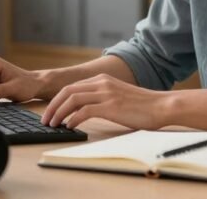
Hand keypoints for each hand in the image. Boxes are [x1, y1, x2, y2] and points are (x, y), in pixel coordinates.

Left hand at [41, 74, 171, 130]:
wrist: (161, 106)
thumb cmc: (142, 106)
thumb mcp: (118, 96)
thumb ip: (102, 98)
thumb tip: (84, 110)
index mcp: (102, 79)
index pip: (72, 87)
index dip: (57, 100)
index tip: (50, 112)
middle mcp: (102, 83)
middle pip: (67, 91)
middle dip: (53, 106)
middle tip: (45, 119)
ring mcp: (106, 93)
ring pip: (72, 100)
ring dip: (59, 113)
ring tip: (53, 125)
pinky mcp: (111, 106)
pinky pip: (84, 111)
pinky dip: (73, 119)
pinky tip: (69, 127)